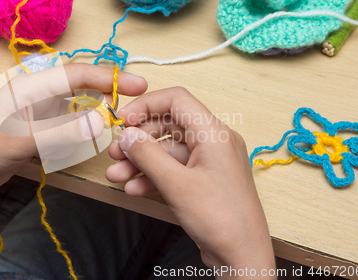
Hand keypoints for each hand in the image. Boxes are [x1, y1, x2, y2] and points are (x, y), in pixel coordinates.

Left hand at [0, 63, 146, 197]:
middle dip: (107, 93)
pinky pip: (66, 130)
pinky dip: (81, 134)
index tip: (138, 84)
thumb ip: (62, 131)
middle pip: (79, 89)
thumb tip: (102, 121)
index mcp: (31, 87)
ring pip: (75, 111)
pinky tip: (93, 139)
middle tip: (136, 102)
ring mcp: (37, 117)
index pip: (76, 75)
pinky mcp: (35, 135)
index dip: (108, 77)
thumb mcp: (22, 139)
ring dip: (95, 115)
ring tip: (120, 121)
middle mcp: (37, 97)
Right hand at [106, 87, 274, 277]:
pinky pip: (173, 169)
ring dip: (140, 161)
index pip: (177, 100)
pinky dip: (152, 176)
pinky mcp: (202, 181)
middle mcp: (213, 143)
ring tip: (116, 174)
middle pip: (168, 126)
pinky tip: (133, 188)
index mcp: (214, 134)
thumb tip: (127, 135)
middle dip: (138, 139)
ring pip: (167, 151)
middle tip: (115, 152)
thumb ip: (148, 155)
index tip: (123, 120)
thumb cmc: (222, 220)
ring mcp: (208, 163)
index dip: (146, 105)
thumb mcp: (177, 184)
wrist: (242, 257)